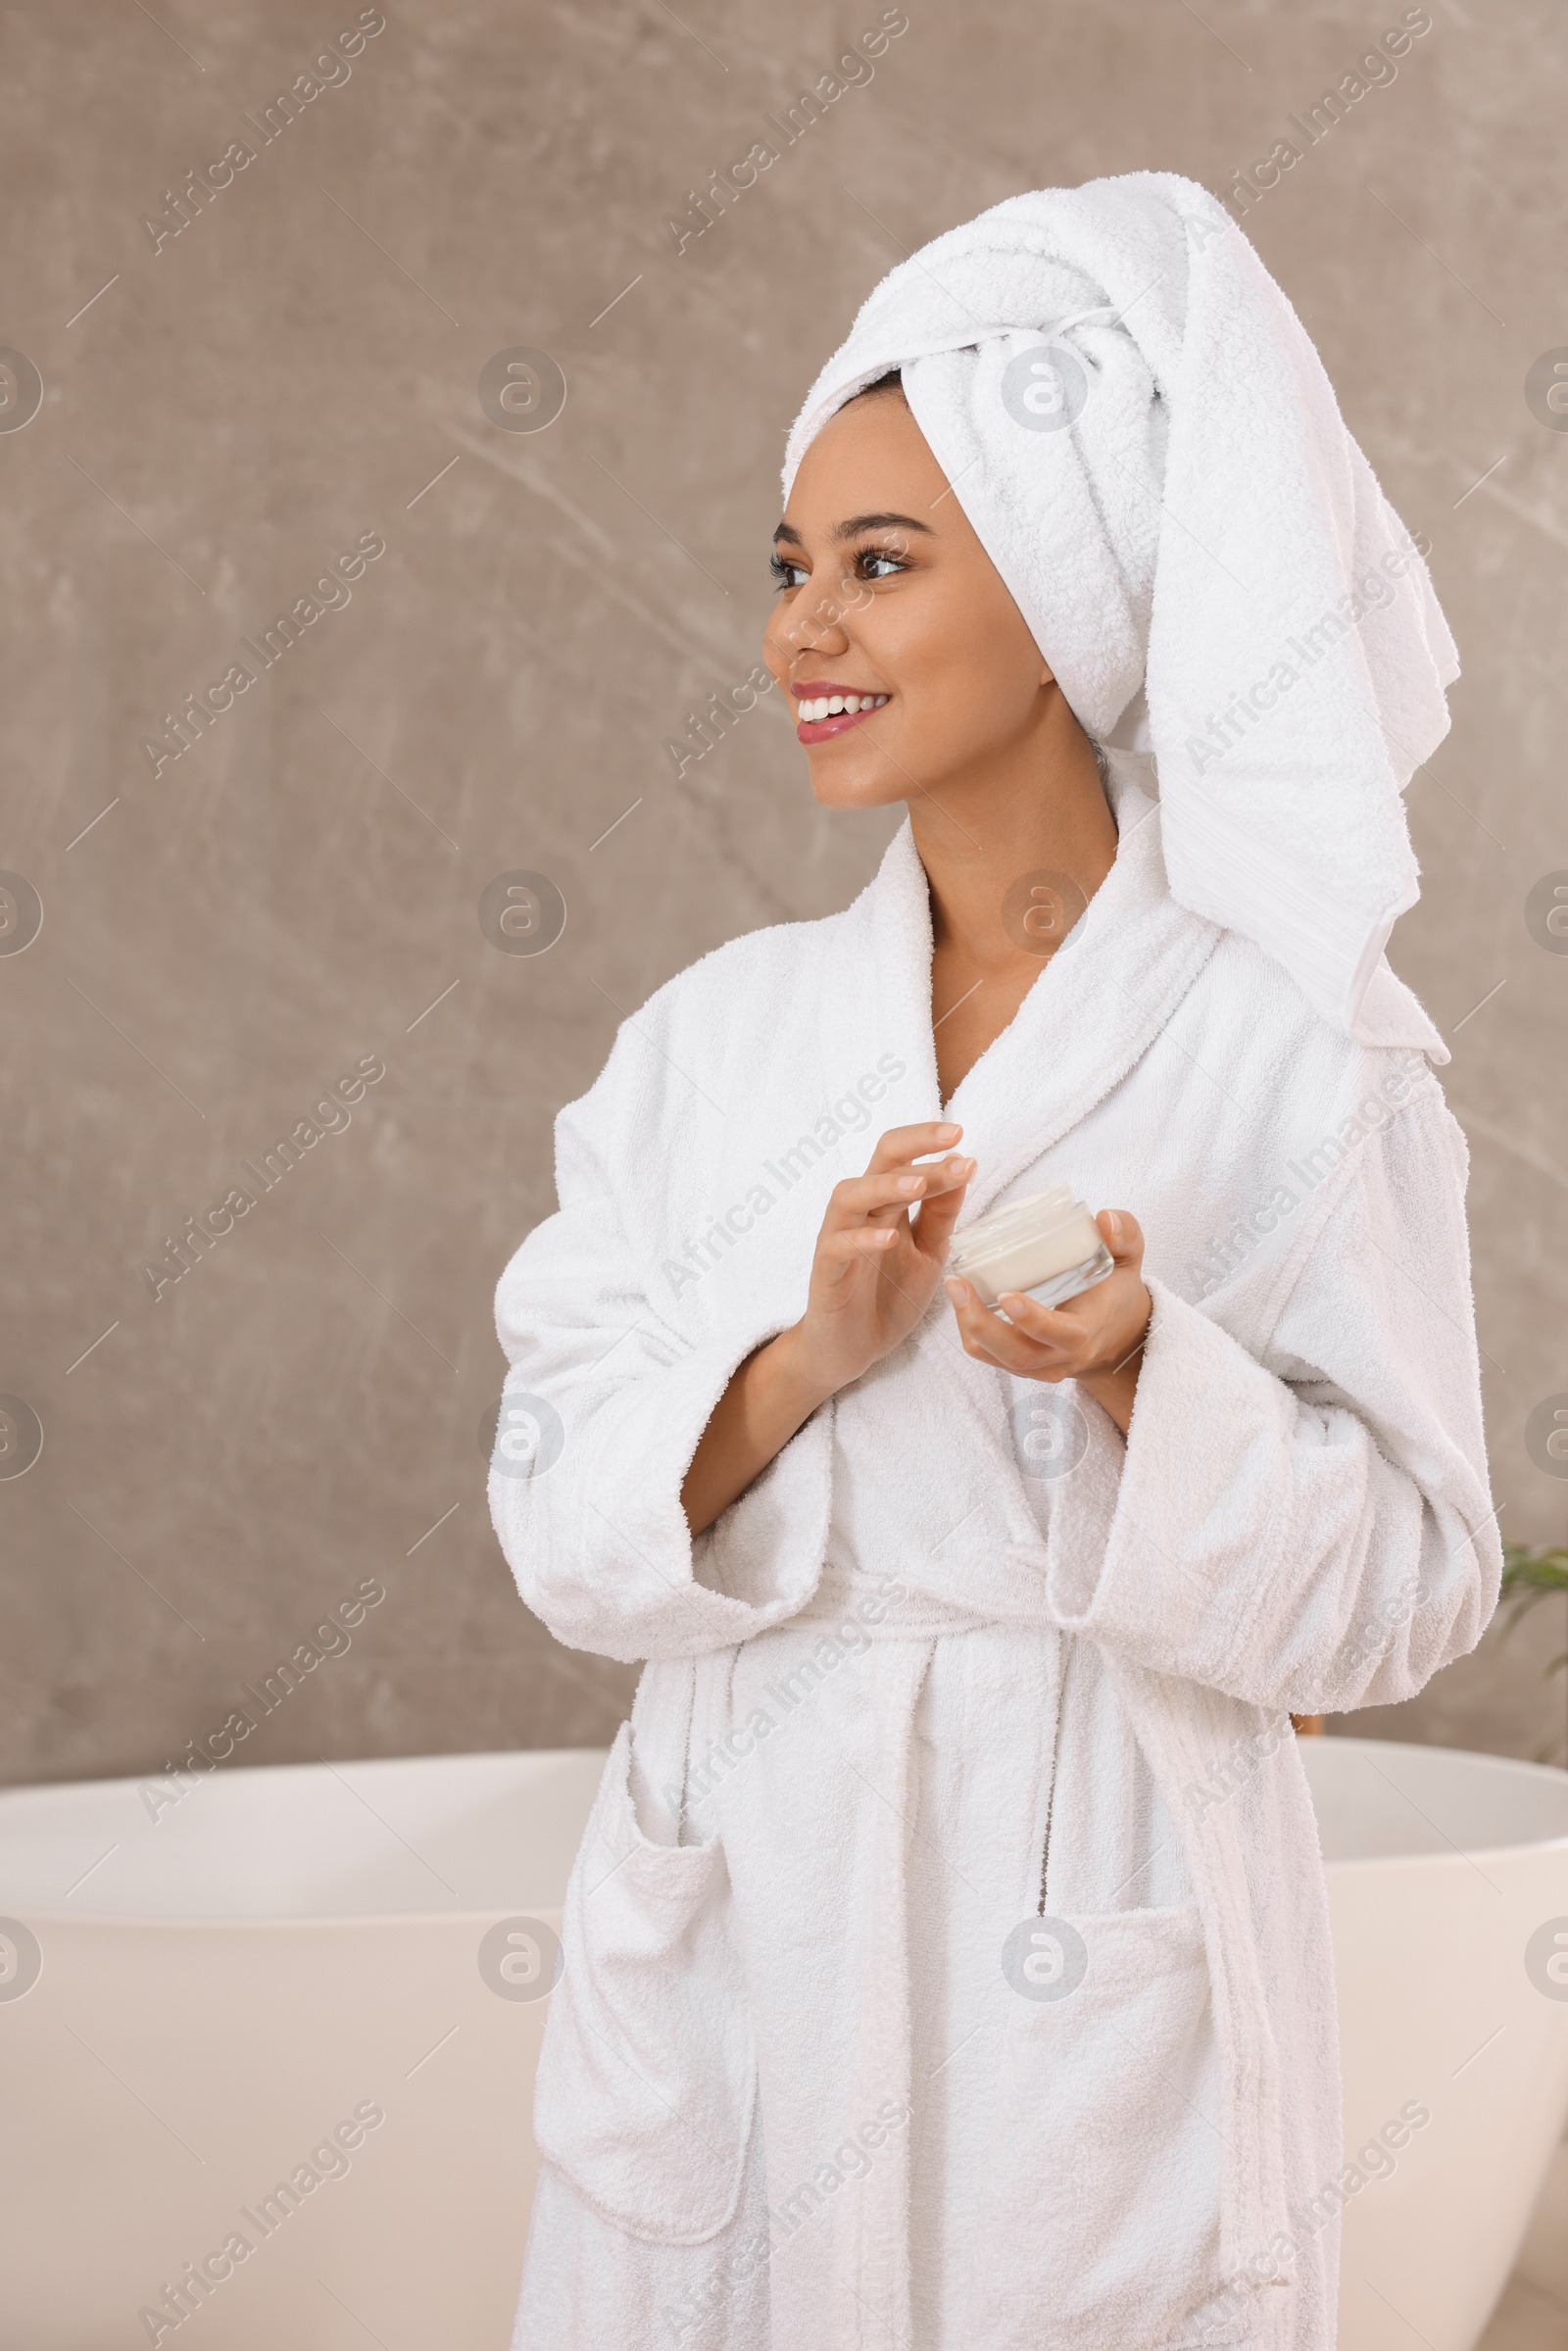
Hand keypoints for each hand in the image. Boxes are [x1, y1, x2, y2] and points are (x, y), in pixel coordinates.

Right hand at [785, 1121, 975, 1402]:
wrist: (850, 1350)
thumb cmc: (886, 1296)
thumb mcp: (927, 1253)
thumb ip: (941, 1214)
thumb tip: (964, 1166)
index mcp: (884, 1204)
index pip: (901, 1158)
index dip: (929, 1143)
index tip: (964, 1139)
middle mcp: (859, 1213)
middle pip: (879, 1163)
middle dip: (915, 1146)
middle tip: (953, 1138)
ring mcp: (838, 1240)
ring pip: (851, 1196)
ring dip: (886, 1186)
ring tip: (919, 1185)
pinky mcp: (825, 1273)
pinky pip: (837, 1247)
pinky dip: (861, 1239)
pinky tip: (889, 1237)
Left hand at [943, 1209, 1151, 1435]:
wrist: (1118, 1336)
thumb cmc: (1117, 1292)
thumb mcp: (1129, 1260)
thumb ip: (1124, 1235)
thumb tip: (1105, 1219)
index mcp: (1088, 1331)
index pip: (1061, 1335)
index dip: (1033, 1320)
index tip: (1006, 1295)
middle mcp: (1062, 1356)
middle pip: (1017, 1354)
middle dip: (982, 1324)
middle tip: (958, 1284)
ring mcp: (1041, 1367)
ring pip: (997, 1358)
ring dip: (969, 1327)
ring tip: (954, 1287)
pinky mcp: (1023, 1367)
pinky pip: (990, 1357)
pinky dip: (971, 1332)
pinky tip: (961, 1300)